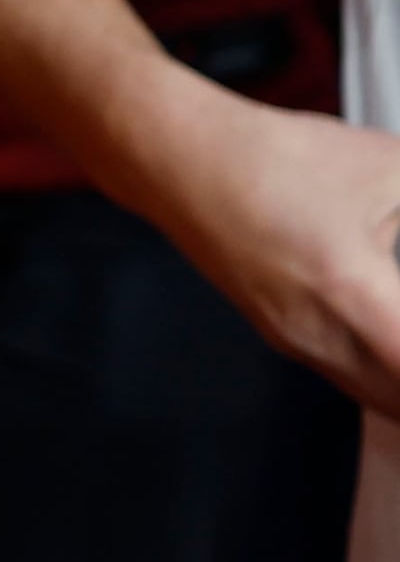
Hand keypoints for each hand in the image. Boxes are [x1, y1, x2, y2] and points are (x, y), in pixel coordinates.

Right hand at [142, 78, 399, 416]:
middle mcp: (318, 333)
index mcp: (350, 291)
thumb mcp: (390, 168)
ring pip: (379, 397)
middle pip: (399, 402)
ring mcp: (296, 343)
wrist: (183, 161)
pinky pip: (352, 379)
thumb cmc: (274, 159)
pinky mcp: (283, 338)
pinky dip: (387, 374)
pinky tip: (393, 334)